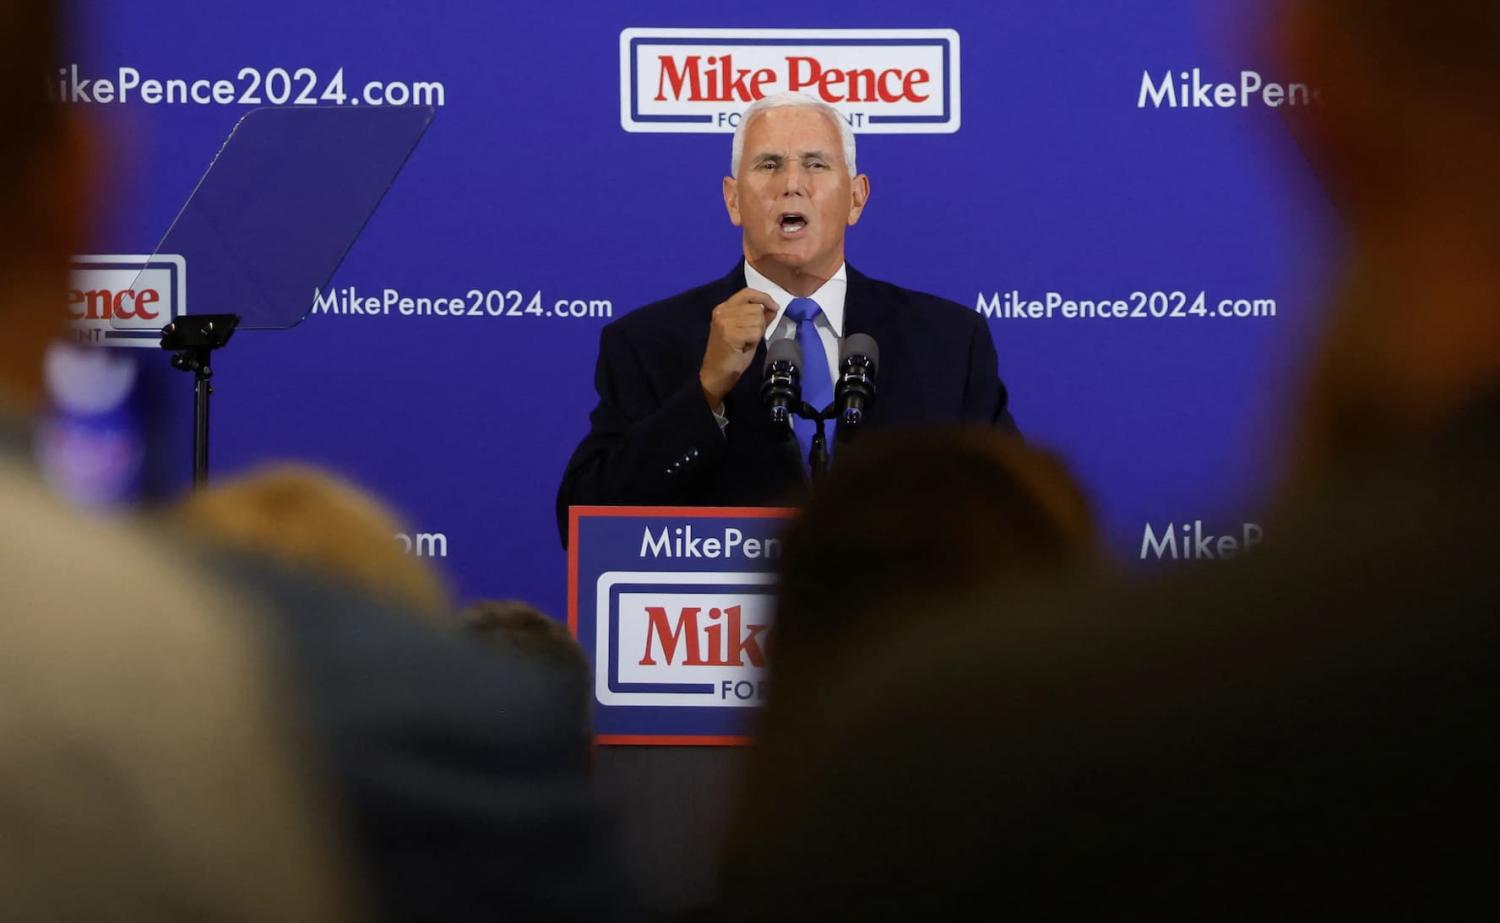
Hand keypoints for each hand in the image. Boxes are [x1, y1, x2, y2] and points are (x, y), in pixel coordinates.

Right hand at [699, 288, 777, 406]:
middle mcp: (722, 312)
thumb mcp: (746, 332)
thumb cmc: (731, 355)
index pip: (747, 292)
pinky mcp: (730, 334)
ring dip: (757, 333)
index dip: (763, 297)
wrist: (716, 374)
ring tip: (745, 343)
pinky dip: (754, 341)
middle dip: (760, 323)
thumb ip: (758, 318)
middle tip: (749, 337)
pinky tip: (744, 348)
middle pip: (756, 308)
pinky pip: (756, 332)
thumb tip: (773, 308)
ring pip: (758, 320)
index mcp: (723, 308)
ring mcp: (725, 322)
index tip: (774, 306)